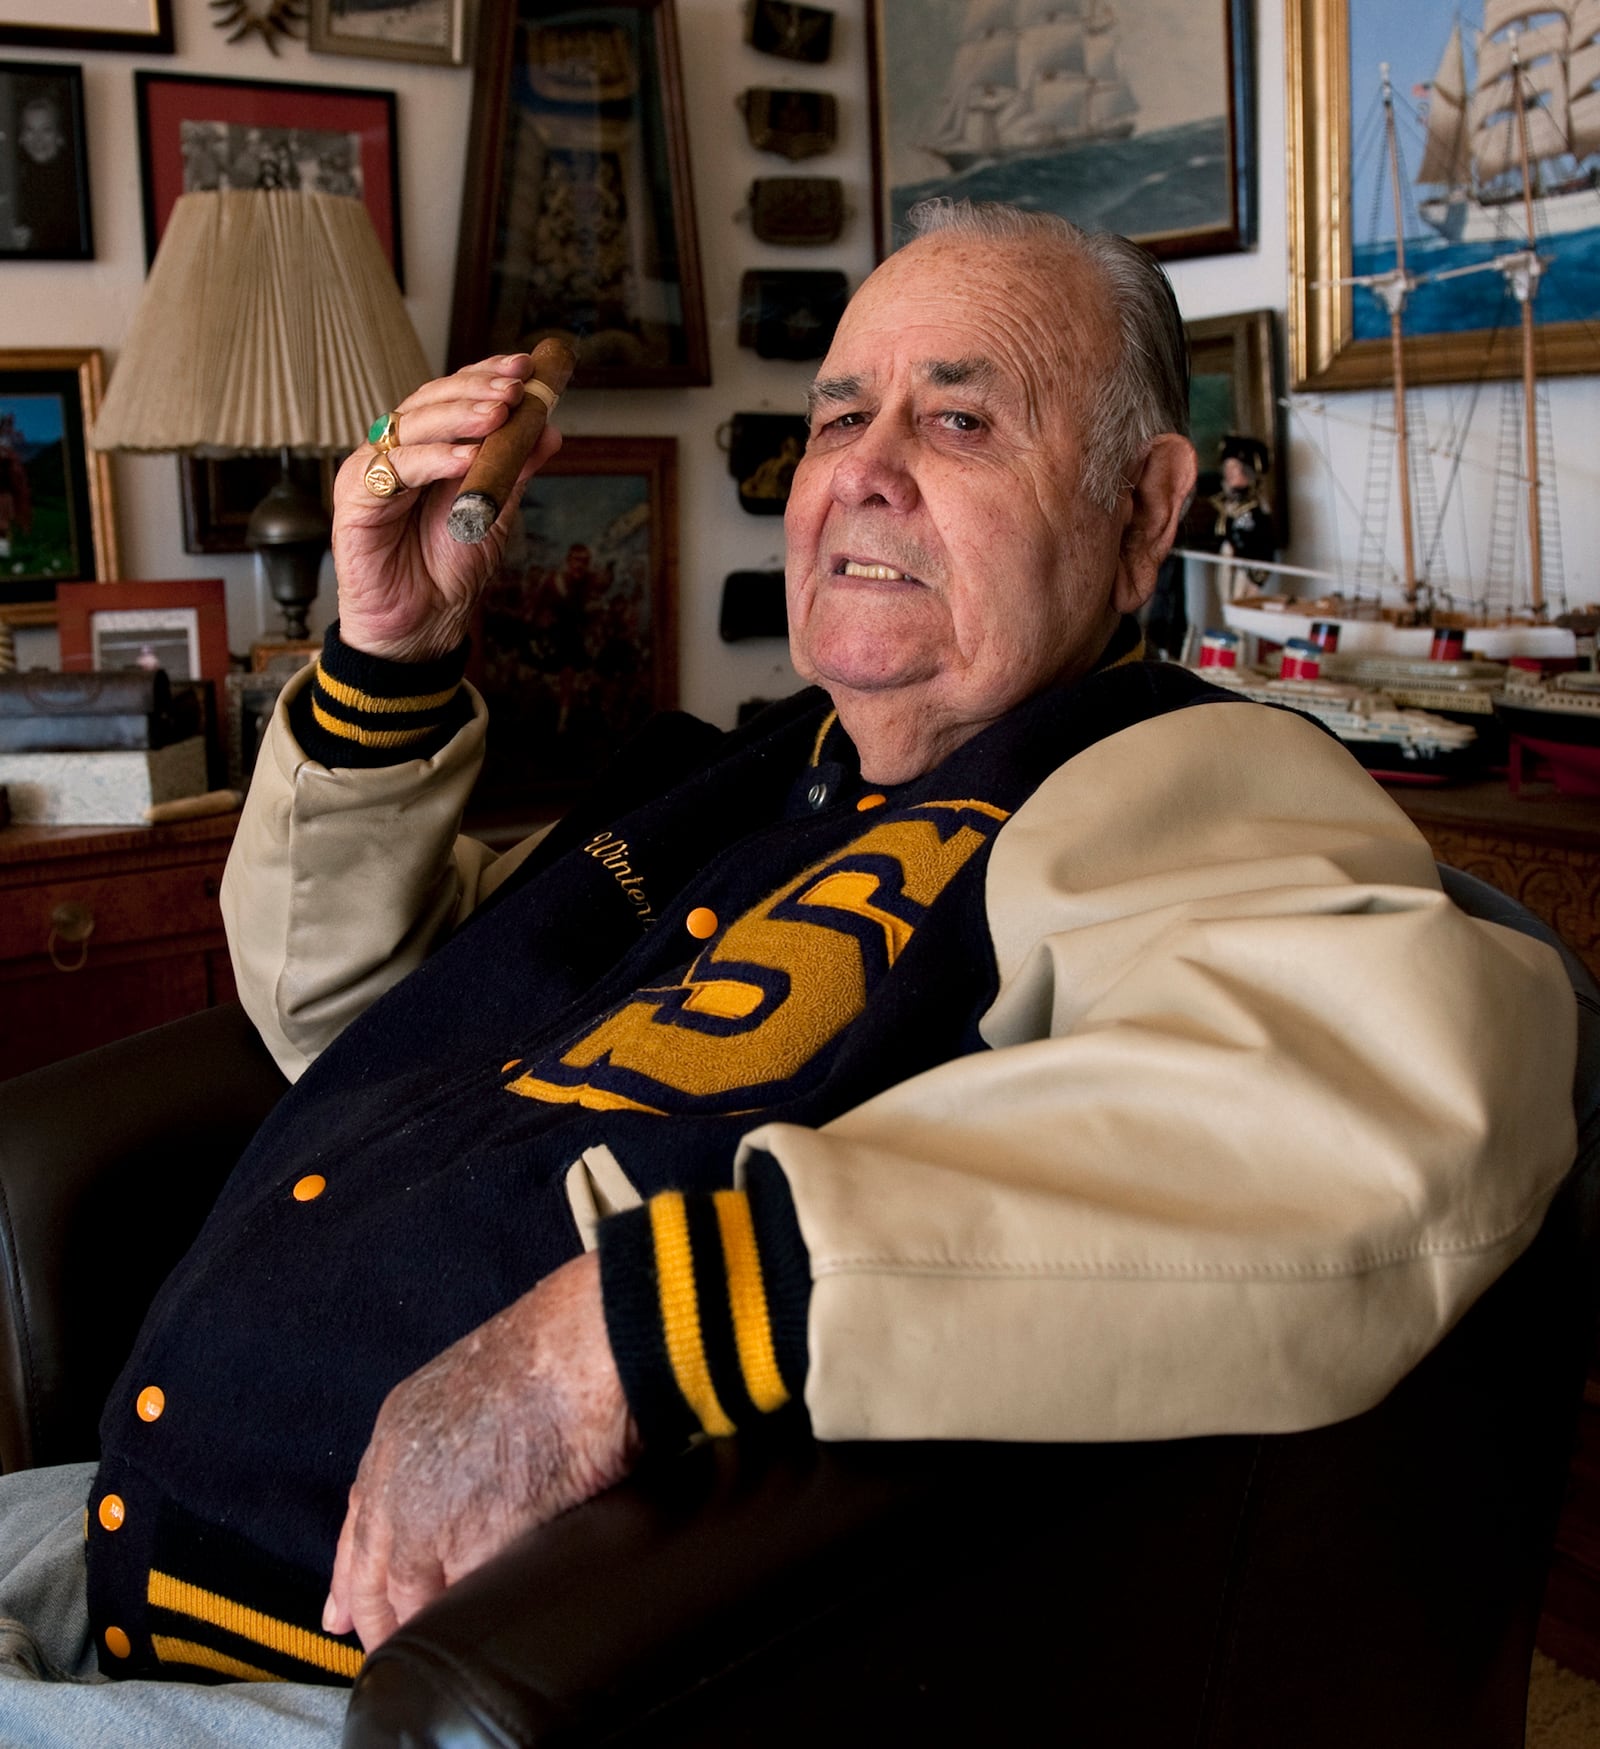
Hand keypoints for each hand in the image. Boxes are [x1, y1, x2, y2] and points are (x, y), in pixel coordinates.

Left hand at [324, 1250, 638, 1650]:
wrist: (578, 1353)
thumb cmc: (554, 1356)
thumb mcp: (473, 1387)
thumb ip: (455, 1440)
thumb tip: (472, 1483)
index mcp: (396, 1432)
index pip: (360, 1515)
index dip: (351, 1569)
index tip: (340, 1614)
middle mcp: (395, 1480)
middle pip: (372, 1572)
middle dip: (376, 1618)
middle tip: (380, 1653)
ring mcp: (425, 1521)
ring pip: (408, 1598)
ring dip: (420, 1630)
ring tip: (433, 1664)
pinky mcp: (468, 1552)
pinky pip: (455, 1610)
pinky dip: (461, 1631)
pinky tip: (470, 1648)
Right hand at [330, 353, 562, 662]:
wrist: (423, 624)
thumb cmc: (449, 571)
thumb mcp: (495, 513)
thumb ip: (515, 470)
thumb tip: (549, 429)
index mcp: (430, 449)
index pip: (455, 397)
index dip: (486, 377)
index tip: (525, 367)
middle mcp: (398, 452)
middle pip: (432, 401)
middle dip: (476, 389)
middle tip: (515, 386)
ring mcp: (374, 471)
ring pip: (413, 426)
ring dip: (460, 416)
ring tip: (500, 414)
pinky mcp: (357, 498)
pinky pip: (396, 468)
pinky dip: (435, 459)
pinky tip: (468, 457)